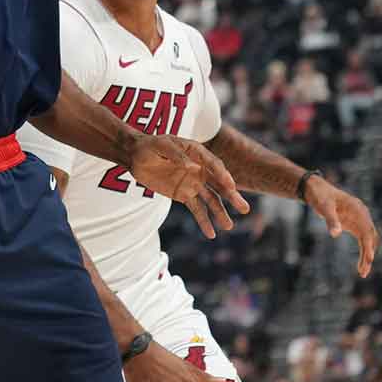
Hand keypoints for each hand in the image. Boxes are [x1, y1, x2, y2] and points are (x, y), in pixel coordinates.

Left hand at [131, 135, 249, 237]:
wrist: (136, 156)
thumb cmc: (150, 146)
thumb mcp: (162, 146)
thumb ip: (177, 156)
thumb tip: (192, 167)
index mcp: (198, 153)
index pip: (214, 165)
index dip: (222, 176)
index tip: (231, 187)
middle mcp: (200, 169)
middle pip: (219, 185)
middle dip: (232, 197)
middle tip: (244, 208)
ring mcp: (193, 183)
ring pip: (211, 200)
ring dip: (220, 213)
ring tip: (229, 226)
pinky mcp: (184, 195)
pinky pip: (197, 209)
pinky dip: (203, 221)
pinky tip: (211, 234)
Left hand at [303, 177, 379, 277]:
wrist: (316, 190)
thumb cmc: (320, 196)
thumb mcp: (324, 207)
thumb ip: (330, 220)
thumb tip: (335, 234)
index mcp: (358, 209)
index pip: (367, 230)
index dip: (368, 245)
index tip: (369, 258)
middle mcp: (362, 215)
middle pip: (370, 238)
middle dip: (369, 255)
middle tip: (363, 271)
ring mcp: (359, 220)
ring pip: (368, 241)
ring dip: (367, 256)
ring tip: (362, 273)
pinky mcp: (354, 226)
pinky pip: (362, 241)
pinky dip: (363, 252)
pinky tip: (360, 265)